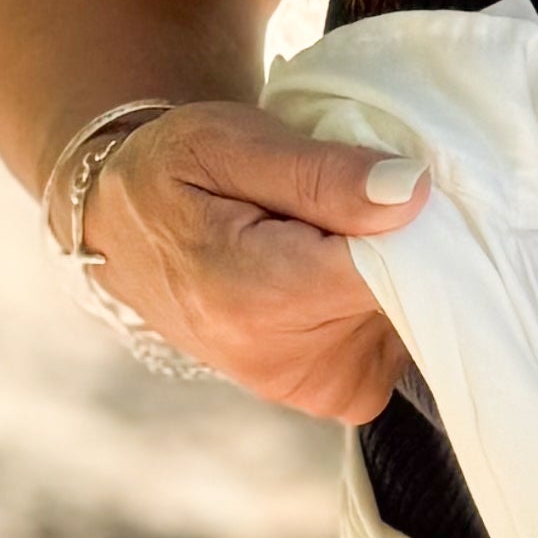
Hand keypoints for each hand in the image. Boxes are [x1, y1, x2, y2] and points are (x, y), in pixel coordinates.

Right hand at [81, 104, 423, 419]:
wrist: (123, 231)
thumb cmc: (175, 173)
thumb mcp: (230, 143)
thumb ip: (324, 174)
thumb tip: (413, 194)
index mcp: (260, 296)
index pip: (397, 265)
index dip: (408, 217)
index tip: (378, 180)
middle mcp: (288, 360)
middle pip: (409, 294)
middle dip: (397, 241)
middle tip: (340, 200)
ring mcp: (311, 387)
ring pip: (409, 319)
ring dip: (389, 273)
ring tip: (323, 237)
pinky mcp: (329, 395)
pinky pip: (395, 344)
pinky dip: (378, 305)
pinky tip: (331, 274)